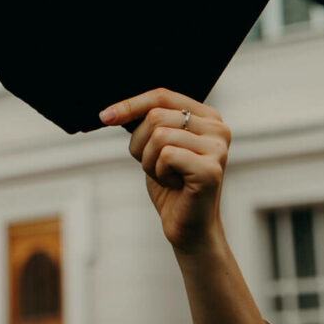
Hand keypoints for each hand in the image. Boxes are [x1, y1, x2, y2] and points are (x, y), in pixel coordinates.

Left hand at [99, 88, 230, 253]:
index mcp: (207, 116)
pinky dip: (159, 173)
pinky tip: (175, 185)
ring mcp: (217, 148)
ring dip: (150, 161)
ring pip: (158, 135)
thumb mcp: (156, 145)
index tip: (105, 116)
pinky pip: (166, 155)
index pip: (162, 96)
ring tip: (167, 176)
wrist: (188, 227)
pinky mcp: (210, 170)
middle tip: (153, 166)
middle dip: (140, 144)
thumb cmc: (172, 185)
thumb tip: (112, 111)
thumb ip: (147, 122)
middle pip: (156, 115)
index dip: (131, 104)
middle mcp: (218, 128)